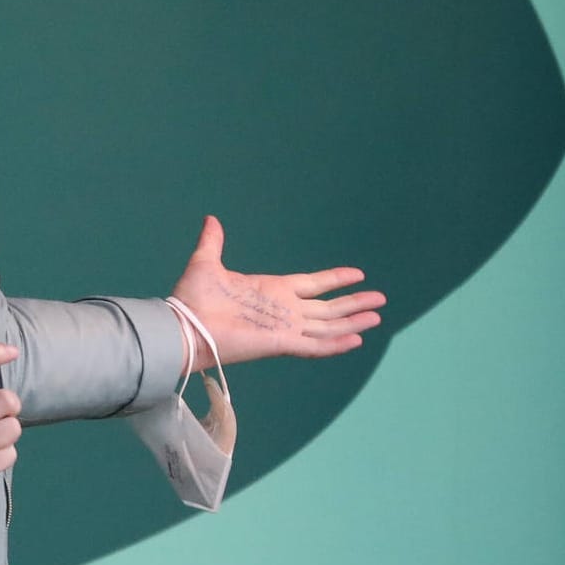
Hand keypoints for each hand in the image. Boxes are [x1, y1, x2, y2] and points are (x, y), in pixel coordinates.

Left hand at [171, 216, 386, 368]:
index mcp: (271, 290)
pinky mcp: (280, 342)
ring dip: (352, 322)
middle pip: (328, 307)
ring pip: (327, 325)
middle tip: (380, 300)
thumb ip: (213, 242)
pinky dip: (335, 343)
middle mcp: (283, 310)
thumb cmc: (192, 297)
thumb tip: (211, 219)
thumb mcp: (206, 262)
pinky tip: (357, 339)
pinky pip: (315, 344)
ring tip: (376, 317)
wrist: (184, 324)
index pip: (313, 285)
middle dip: (353, 303)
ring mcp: (283, 327)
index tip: (357, 274)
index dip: (335, 280)